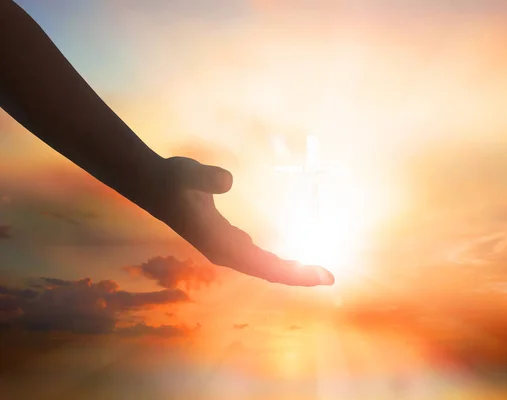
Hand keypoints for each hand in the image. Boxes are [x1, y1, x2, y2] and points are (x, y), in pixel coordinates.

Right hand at [137, 156, 334, 285]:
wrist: (154, 186)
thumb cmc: (172, 179)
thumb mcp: (187, 173)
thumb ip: (206, 177)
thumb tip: (228, 180)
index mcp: (220, 243)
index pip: (263, 265)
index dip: (293, 273)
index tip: (320, 275)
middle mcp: (224, 252)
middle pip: (267, 271)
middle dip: (298, 275)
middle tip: (328, 277)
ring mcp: (225, 248)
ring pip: (263, 267)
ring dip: (289, 271)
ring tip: (315, 271)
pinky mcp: (226, 241)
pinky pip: (258, 258)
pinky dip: (276, 262)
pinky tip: (290, 260)